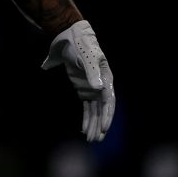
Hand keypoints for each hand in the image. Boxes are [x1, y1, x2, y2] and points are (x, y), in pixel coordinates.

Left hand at [41, 20, 114, 141]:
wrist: (69, 36)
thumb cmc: (81, 45)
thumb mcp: (86, 57)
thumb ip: (92, 72)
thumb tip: (98, 88)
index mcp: (106, 79)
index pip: (108, 101)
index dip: (107, 115)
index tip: (104, 128)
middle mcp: (101, 86)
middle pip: (102, 110)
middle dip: (100, 125)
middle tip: (96, 140)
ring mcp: (91, 88)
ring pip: (94, 111)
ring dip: (93, 124)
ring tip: (91, 139)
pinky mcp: (82, 88)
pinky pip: (86, 107)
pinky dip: (86, 118)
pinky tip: (84, 129)